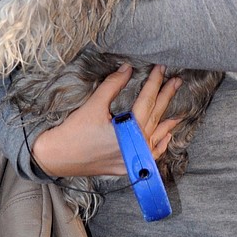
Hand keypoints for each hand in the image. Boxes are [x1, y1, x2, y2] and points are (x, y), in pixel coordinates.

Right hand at [30, 64, 180, 178]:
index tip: (161, 68)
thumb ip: (113, 85)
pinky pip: (150, 156)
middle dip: (166, 97)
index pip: (147, 101)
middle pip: (155, 117)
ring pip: (157, 138)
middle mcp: (135, 147)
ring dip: (167, 123)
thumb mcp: (94, 105)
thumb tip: (128, 68)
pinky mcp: (127, 167)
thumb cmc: (74, 131)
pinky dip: (159, 145)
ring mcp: (133, 160)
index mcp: (128, 130)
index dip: (154, 82)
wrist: (57, 157)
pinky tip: (166, 137)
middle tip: (177, 82)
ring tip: (179, 112)